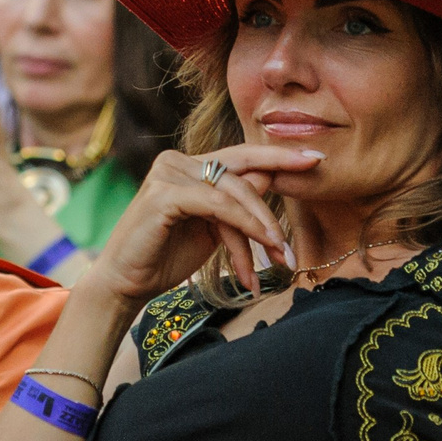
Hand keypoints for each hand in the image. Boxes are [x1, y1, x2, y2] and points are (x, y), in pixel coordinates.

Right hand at [84, 145, 319, 304]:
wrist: (126, 284)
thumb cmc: (166, 258)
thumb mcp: (214, 229)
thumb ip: (238, 205)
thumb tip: (272, 179)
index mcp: (189, 166)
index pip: (242, 156)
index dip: (279, 156)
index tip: (315, 159)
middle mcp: (178, 161)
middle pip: (243, 172)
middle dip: (275, 205)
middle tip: (297, 238)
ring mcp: (169, 174)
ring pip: (234, 192)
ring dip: (262, 228)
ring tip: (279, 258)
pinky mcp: (164, 194)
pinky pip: (218, 206)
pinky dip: (243, 226)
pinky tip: (259, 248)